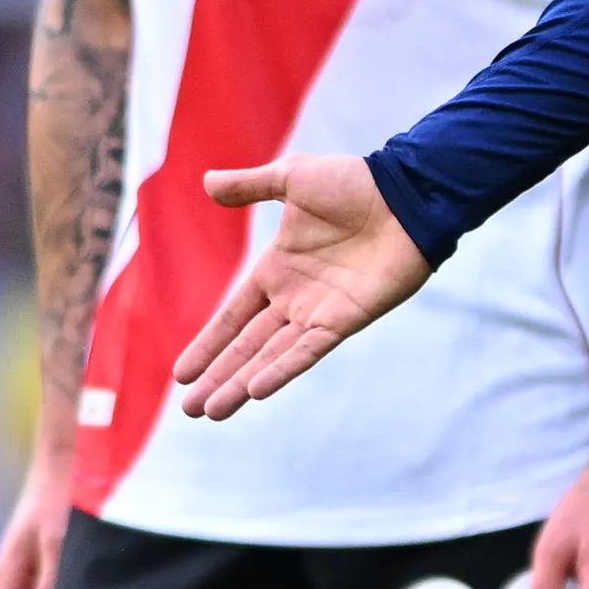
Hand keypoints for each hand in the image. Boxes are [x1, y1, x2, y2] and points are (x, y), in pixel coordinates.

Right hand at [172, 155, 429, 418]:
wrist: (406, 195)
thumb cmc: (355, 183)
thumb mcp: (291, 178)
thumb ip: (250, 186)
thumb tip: (205, 182)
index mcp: (276, 269)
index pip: (232, 316)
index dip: (207, 344)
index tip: (182, 373)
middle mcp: (294, 298)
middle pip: (247, 346)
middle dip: (217, 376)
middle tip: (189, 410)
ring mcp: (319, 312)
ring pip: (271, 356)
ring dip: (240, 384)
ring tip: (211, 411)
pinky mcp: (346, 320)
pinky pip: (307, 350)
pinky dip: (282, 369)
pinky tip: (254, 390)